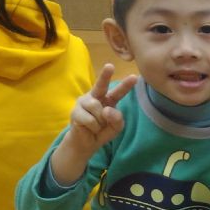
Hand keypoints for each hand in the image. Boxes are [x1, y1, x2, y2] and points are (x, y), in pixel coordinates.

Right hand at [51, 64, 137, 184]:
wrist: (87, 142)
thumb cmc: (102, 131)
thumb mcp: (116, 127)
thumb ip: (117, 119)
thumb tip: (106, 110)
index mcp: (108, 99)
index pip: (118, 92)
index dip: (126, 85)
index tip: (134, 77)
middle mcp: (95, 97)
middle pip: (101, 85)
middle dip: (105, 75)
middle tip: (110, 66)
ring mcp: (84, 102)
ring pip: (98, 110)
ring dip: (100, 122)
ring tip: (96, 125)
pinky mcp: (75, 111)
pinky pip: (91, 120)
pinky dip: (94, 127)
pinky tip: (89, 127)